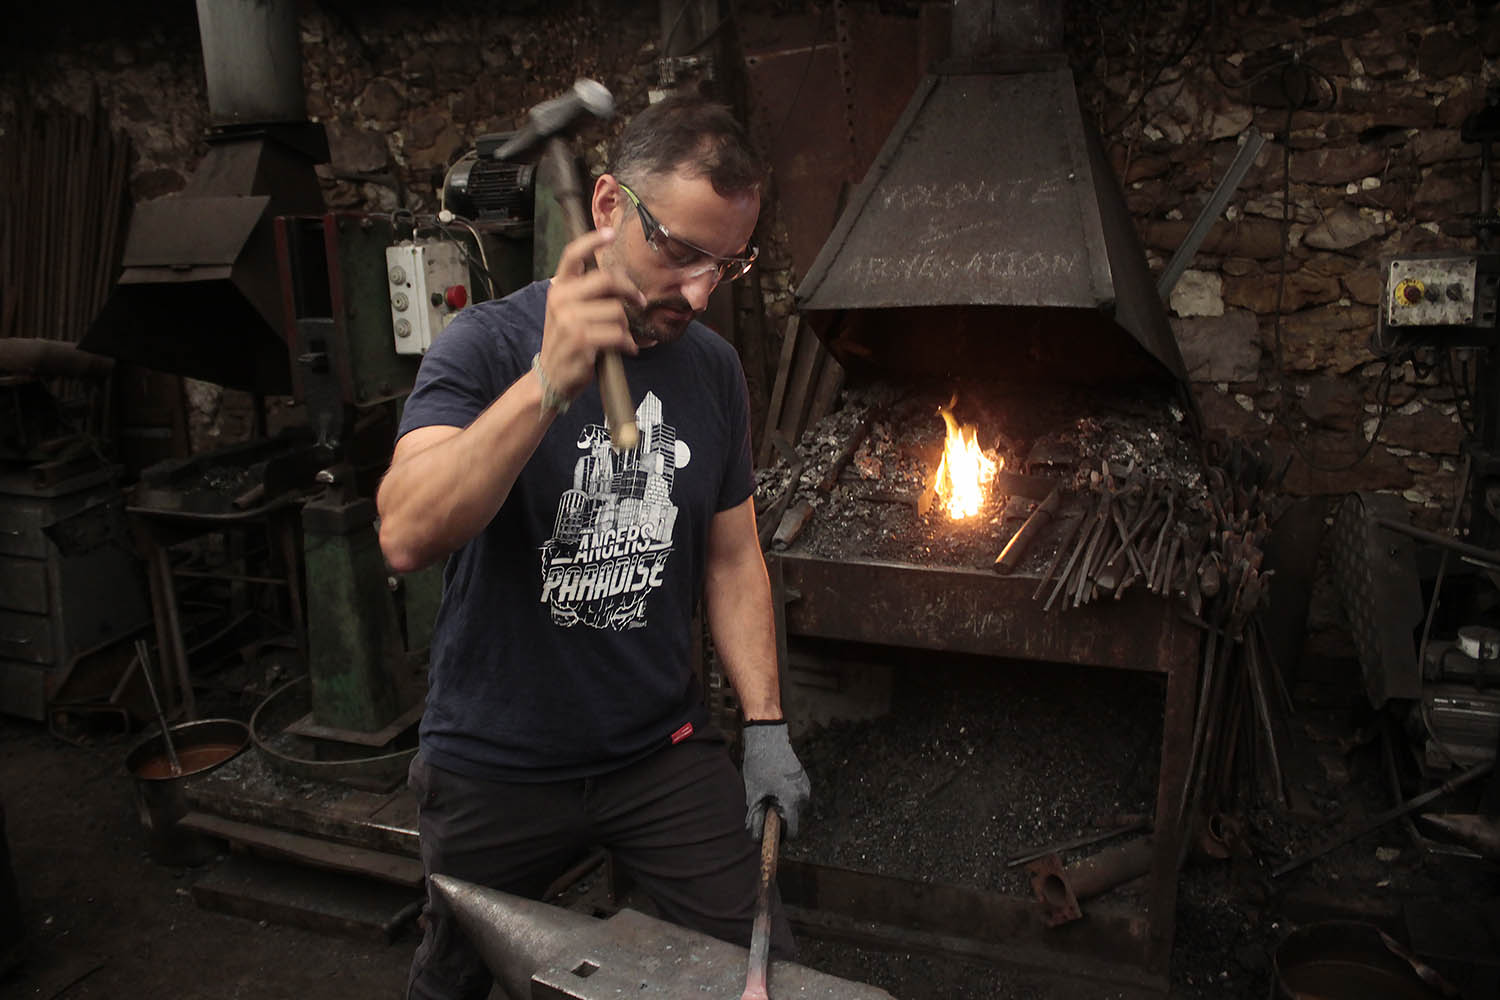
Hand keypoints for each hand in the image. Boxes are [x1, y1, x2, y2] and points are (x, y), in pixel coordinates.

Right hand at [539, 228, 644, 399]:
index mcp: (559, 288)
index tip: (610, 232)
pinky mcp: (580, 341)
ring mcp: (569, 320)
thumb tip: (619, 279)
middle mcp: (561, 299)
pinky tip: (627, 349)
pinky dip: (628, 343)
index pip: (573, 254)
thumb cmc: (568, 342)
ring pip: (616, 311)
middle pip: (607, 280)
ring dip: (627, 327)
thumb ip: (586, 293)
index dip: (593, 240)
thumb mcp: (567, 312)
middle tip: (640, 302)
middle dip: (630, 291)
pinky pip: (617, 334)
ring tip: (623, 337)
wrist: (552, 377)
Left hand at [741, 721, 810, 839]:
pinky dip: (785, 796)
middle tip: (763, 805)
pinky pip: (795, 796)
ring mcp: (806, 786)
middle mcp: (804, 795)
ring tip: (767, 792)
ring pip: (793, 807)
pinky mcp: (804, 779)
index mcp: (792, 800)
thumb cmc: (759, 765)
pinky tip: (773, 784)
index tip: (769, 834)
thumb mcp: (753, 793)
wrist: (769, 737)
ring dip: (781, 806)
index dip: (780, 837)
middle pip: (792, 818)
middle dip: (778, 818)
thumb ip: (754, 817)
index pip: (792, 831)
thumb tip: (754, 837)